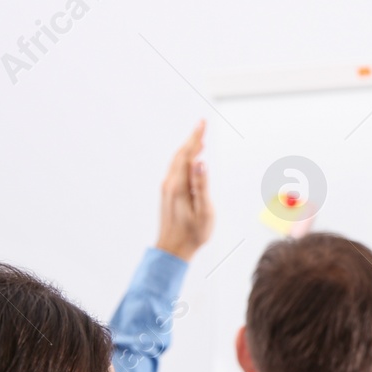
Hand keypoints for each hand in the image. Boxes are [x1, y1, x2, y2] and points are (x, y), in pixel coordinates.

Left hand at [156, 121, 214, 261]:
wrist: (172, 249)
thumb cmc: (192, 233)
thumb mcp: (203, 210)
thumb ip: (202, 185)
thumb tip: (200, 162)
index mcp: (179, 185)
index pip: (188, 154)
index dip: (196, 137)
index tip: (202, 122)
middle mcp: (170, 183)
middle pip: (181, 154)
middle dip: (192, 139)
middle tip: (202, 124)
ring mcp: (167, 188)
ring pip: (177, 161)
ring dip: (188, 148)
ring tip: (199, 139)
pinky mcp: (168, 193)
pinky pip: (176, 169)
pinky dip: (185, 159)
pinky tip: (192, 161)